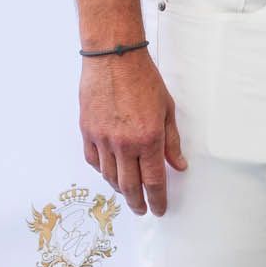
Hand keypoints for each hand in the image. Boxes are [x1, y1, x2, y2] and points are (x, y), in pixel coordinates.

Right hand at [79, 50, 185, 216]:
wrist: (113, 57)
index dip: (157, 199)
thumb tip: (178, 165)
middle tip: (142, 210)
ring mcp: (102, 139)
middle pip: (130, 186)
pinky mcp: (87, 131)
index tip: (159, 209)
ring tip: (128, 192)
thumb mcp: (167, 110)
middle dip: (137, 202)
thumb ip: (172, 141)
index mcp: (148, 139)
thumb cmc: (143, 79)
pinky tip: (110, 171)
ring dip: (120, 189)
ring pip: (110, 176)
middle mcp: (124, 144)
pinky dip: (102, 170)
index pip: (154, 181)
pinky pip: (93, 160)